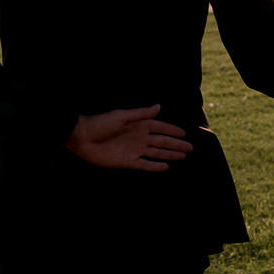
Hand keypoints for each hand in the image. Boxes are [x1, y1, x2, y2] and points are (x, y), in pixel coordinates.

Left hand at [65, 105, 194, 170]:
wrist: (83, 138)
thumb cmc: (101, 124)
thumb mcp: (122, 116)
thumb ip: (141, 114)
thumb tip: (158, 106)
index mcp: (139, 125)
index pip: (160, 128)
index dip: (173, 131)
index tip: (185, 134)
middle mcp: (139, 138)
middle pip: (162, 142)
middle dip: (176, 145)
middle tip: (190, 148)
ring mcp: (134, 150)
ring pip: (157, 153)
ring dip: (170, 154)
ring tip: (183, 156)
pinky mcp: (128, 162)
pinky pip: (145, 165)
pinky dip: (155, 166)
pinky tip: (166, 167)